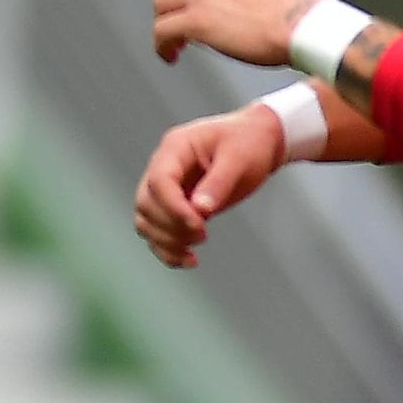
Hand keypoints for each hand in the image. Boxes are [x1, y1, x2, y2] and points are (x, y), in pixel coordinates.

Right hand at [133, 106, 284, 266]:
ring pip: (145, 219)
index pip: (159, 181)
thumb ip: (219, 183)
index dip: (173, 208)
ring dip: (164, 240)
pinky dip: (166, 248)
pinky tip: (188, 261)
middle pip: (146, 203)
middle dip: (170, 226)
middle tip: (203, 236)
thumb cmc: (249, 143)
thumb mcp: (240, 159)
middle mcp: (163, 167)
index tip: (200, 227)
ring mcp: (167, 187)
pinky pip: (156, 229)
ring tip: (192, 254)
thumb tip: (201, 211)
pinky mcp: (176, 205)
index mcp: (175, 148)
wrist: (257, 141)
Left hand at [153, 0, 321, 69]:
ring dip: (164, 23)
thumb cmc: (299, 14)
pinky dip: (161, 44)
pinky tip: (170, 55)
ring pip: (161, 5)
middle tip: (179, 22)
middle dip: (173, 1)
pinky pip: (163, 30)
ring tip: (174, 43)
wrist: (306, 28)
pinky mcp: (196, 21)